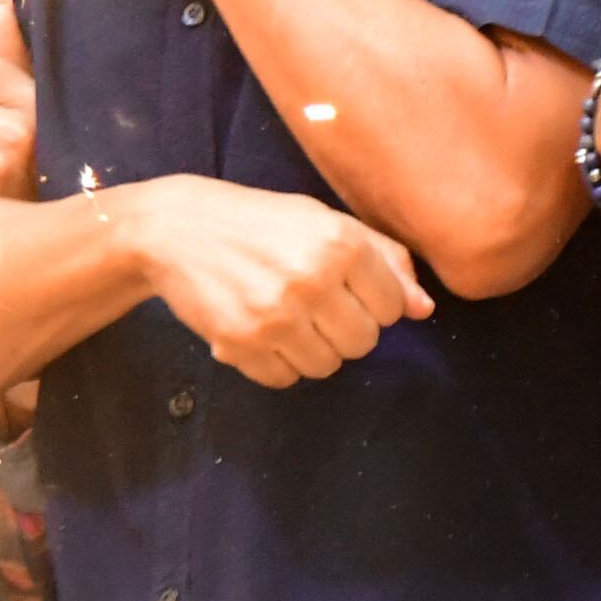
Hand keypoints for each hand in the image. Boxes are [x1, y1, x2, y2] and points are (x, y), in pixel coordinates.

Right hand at [118, 173, 433, 387]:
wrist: (178, 229)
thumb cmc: (265, 222)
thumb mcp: (330, 223)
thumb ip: (386, 261)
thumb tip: (423, 310)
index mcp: (341, 245)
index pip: (392, 307)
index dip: (375, 302)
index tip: (349, 290)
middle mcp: (311, 281)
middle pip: (364, 342)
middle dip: (348, 329)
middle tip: (319, 307)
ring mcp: (273, 316)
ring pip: (328, 366)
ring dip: (315, 349)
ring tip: (291, 319)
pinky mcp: (237, 344)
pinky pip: (284, 378)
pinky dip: (279, 363)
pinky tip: (265, 333)